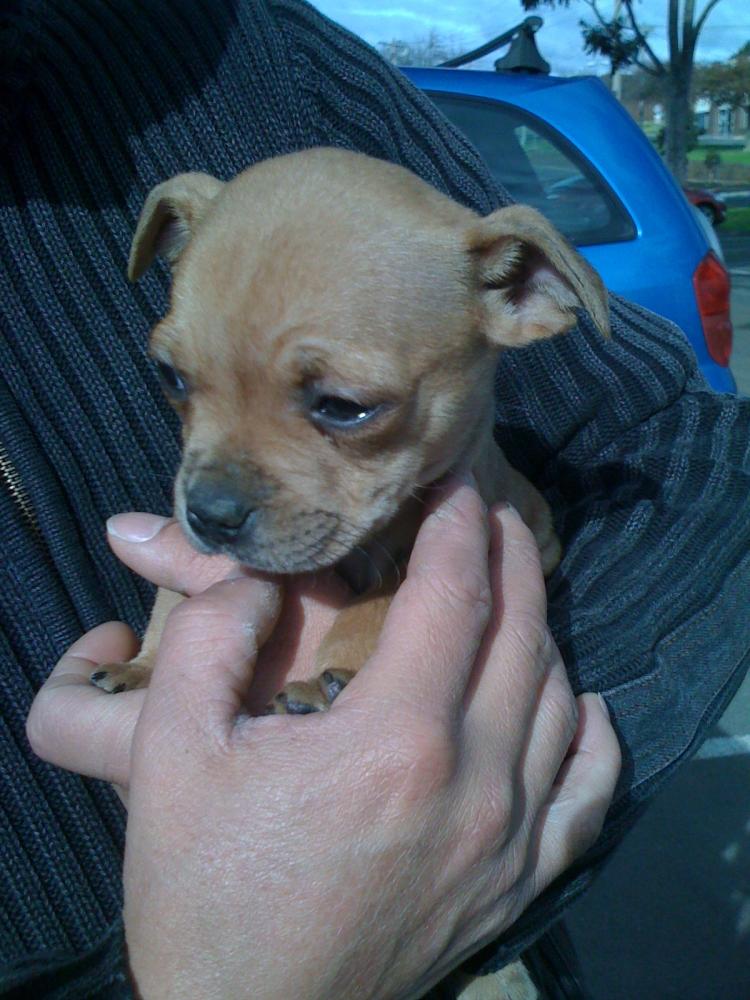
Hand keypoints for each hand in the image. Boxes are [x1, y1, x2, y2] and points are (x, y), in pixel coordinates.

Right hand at [27, 479, 619, 998]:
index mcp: (395, 737)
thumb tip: (258, 576)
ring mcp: (508, 838)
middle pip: (520, 632)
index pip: (453, 593)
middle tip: (490, 508)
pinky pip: (585, 796)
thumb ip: (211, 640)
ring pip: (561, 700)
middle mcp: (474, 779)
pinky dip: (593, 736)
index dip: (458, 524)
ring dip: (542, 629)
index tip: (457, 479)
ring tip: (514, 588)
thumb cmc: (205, 890)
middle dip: (508, 553)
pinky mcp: (516, 886)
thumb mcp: (172, 753)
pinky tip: (581, 703)